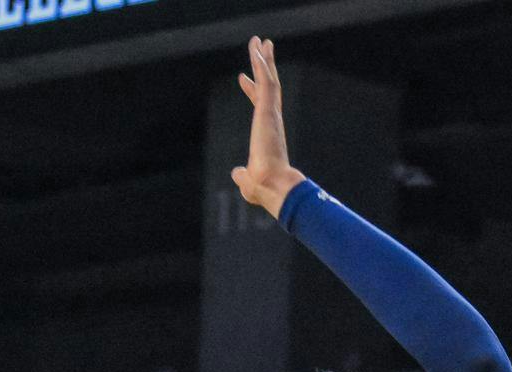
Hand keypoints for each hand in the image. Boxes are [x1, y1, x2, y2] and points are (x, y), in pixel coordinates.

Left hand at [229, 38, 304, 216]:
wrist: (274, 189)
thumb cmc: (263, 190)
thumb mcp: (246, 181)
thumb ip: (242, 174)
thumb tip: (237, 173)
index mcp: (266, 134)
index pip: (260, 106)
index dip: (251, 91)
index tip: (242, 78)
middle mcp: (271, 121)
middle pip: (268, 86)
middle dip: (263, 66)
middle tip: (261, 47)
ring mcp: (271, 115)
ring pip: (269, 79)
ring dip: (264, 59)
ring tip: (259, 40)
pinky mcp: (269, 112)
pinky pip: (267, 82)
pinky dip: (263, 65)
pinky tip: (259, 49)